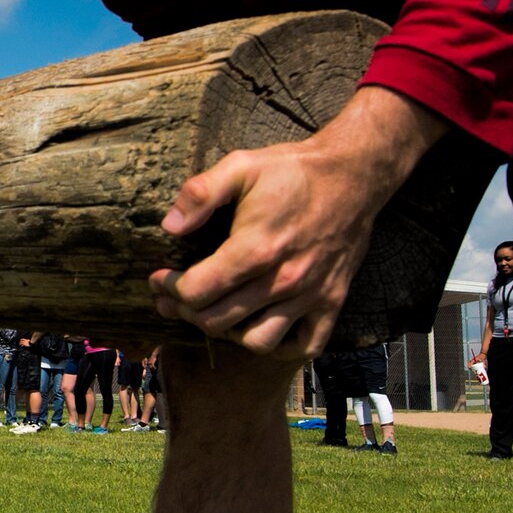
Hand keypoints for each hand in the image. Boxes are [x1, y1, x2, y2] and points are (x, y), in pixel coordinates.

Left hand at [148, 89, 442, 357]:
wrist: (353, 176)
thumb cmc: (292, 171)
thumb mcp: (240, 166)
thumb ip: (200, 194)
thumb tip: (170, 226)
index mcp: (255, 248)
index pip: (197, 291)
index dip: (170, 288)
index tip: (159, 278)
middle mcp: (282, 280)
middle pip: (217, 320)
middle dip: (186, 311)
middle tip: (173, 298)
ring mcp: (309, 296)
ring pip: (256, 341)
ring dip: (229, 331)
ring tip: (215, 311)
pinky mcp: (331, 302)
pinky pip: (304, 346)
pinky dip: (281, 346)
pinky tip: (261, 326)